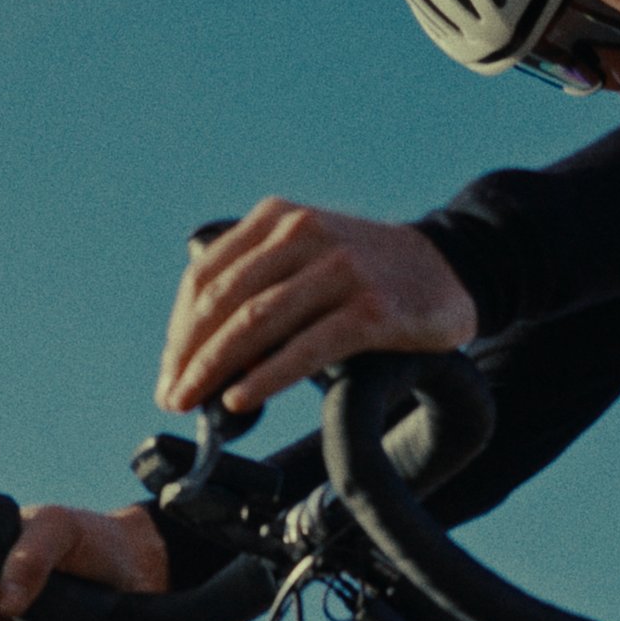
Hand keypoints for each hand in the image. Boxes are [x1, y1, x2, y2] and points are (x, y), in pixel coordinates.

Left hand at [157, 197, 475, 415]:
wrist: (449, 267)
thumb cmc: (368, 272)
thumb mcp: (309, 250)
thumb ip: (261, 277)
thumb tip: (200, 347)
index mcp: (279, 218)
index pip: (207, 276)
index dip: (180, 329)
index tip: (169, 369)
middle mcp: (306, 233)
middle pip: (224, 300)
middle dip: (189, 355)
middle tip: (173, 395)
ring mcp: (340, 269)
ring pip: (256, 322)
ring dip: (214, 368)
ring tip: (194, 402)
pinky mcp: (372, 309)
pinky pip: (306, 347)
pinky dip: (266, 376)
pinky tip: (241, 398)